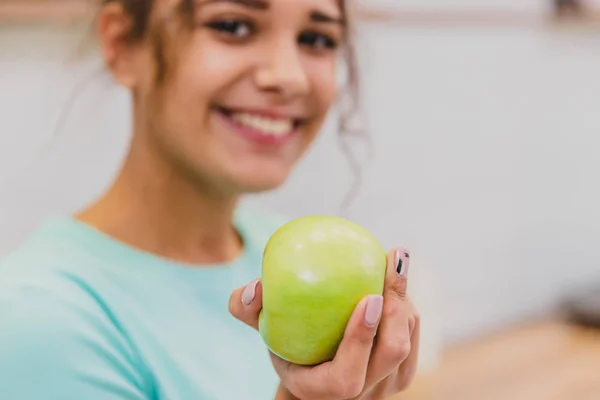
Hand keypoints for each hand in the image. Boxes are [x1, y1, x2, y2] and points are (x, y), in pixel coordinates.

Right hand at [229, 248, 419, 399]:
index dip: (361, 339)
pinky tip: (396, 278)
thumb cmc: (285, 344)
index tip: (368, 297)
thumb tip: (254, 286)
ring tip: (395, 262)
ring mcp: (385, 387)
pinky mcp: (401, 375)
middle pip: (391, 354)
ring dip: (403, 301)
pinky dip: (407, 307)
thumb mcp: (262, 329)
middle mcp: (360, 394)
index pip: (347, 375)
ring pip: (406, 342)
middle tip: (393, 262)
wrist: (315, 373)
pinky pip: (413, 337)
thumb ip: (247, 309)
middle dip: (396, 307)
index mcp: (323, 389)